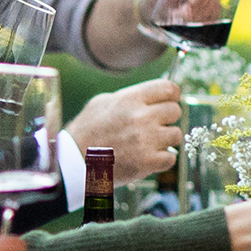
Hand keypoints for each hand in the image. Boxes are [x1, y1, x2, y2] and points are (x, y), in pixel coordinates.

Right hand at [69, 78, 184, 178]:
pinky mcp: (147, 162)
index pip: (169, 88)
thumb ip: (129, 97)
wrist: (74, 161)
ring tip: (150, 143)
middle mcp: (141, 117)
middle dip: (167, 118)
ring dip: (166, 139)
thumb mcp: (101, 102)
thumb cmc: (86, 132)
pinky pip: (171, 158)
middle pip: (176, 111)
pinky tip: (148, 157)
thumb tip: (150, 96)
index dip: (172, 95)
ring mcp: (146, 140)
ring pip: (176, 134)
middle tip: (155, 125)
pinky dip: (162, 159)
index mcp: (131, 99)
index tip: (169, 101)